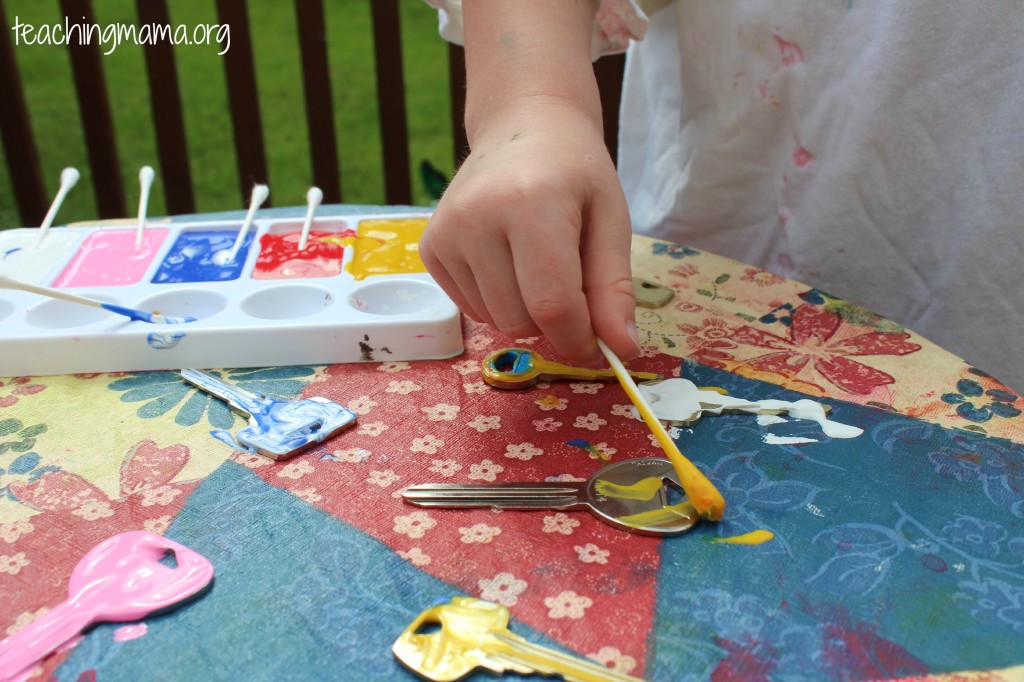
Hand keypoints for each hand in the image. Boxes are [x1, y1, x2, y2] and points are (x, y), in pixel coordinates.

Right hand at [420, 97, 638, 363]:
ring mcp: (445, 233)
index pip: (552, 304)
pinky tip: (508, 260)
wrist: (522, 127)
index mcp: (531, 204)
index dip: (580, 338)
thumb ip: (614, 288)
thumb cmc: (574, 173)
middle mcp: (476, 218)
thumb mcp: (611, 220)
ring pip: (495, 322)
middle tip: (570, 280)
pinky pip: (472, 310)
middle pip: (520, 321)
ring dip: (525, 311)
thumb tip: (622, 351)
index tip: (599, 343)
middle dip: (554, 320)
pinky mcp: (429, 248)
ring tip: (537, 263)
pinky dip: (498, 300)